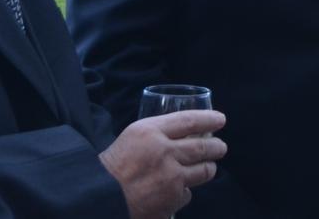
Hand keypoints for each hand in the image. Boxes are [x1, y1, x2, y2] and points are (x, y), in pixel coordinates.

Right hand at [100, 110, 226, 218]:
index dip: (209, 119)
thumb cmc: (112, 166)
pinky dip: (184, 192)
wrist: (98, 198)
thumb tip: (184, 133)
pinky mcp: (172, 200)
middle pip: (203, 146)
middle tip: (220, 147)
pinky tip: (177, 191)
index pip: (189, 120)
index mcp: (150, 131)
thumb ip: (157, 134)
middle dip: (217, 147)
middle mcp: (164, 152)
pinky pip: (187, 193)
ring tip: (209, 167)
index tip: (221, 120)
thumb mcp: (132, 137)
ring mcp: (171, 178)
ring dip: (208, 168)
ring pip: (204, 171)